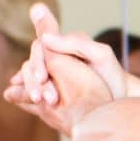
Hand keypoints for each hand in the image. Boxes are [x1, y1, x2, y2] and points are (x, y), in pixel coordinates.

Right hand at [3, 3, 121, 134]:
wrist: (116, 100)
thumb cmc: (112, 76)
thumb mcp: (101, 56)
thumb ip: (76, 43)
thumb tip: (45, 38)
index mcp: (66, 43)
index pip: (40, 46)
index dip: (37, 62)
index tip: (41, 78)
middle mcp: (56, 54)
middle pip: (32, 63)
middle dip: (33, 80)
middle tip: (39, 98)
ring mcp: (51, 71)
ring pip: (29, 77)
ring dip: (29, 89)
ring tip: (38, 103)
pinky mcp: (50, 86)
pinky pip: (31, 87)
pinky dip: (23, 94)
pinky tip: (25, 102)